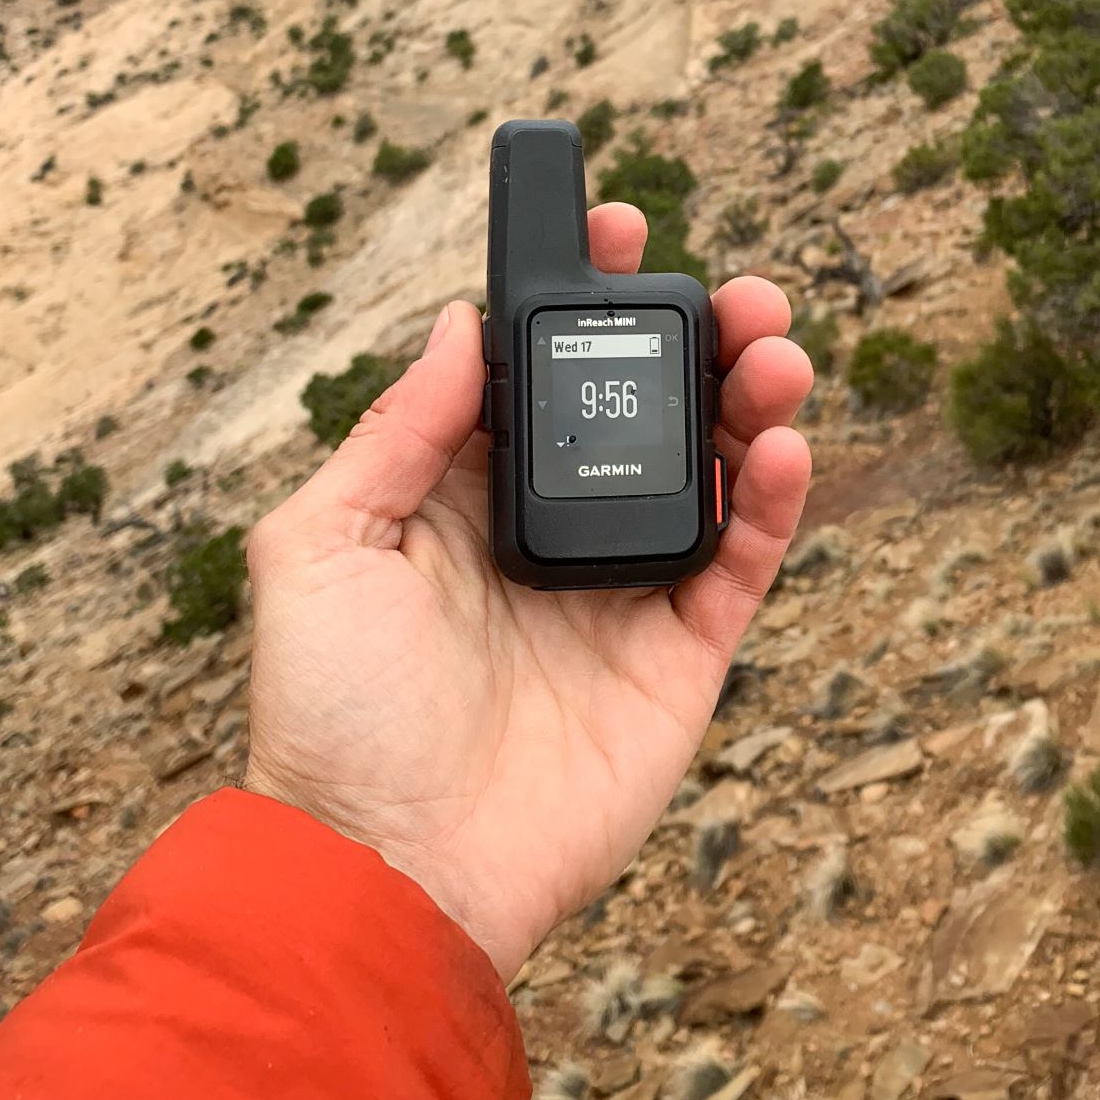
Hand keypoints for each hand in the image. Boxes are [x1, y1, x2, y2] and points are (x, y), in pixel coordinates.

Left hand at [243, 204, 813, 981]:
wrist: (391, 873)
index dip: (584, 297)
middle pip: (642, 409)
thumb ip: (397, 431)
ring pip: (707, 471)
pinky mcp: (677, 661)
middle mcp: (548, 532)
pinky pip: (741, 565)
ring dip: (752, 400)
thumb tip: (461, 322)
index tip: (622, 227)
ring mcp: (620, 595)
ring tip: (778, 351)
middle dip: (697, 337)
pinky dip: (773, 501)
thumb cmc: (331, 718)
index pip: (539, 372)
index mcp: (461, 495)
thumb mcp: (320, 547)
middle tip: (740, 291)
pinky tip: (779, 445)